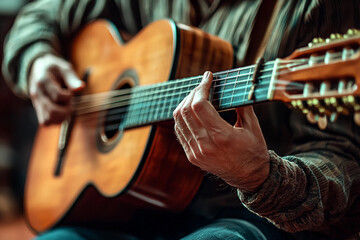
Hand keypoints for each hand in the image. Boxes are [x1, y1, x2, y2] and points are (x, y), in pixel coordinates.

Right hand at [29, 54, 84, 124]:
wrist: (39, 69)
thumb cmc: (55, 69)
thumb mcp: (64, 68)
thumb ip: (72, 78)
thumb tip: (81, 88)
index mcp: (42, 81)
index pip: (58, 96)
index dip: (68, 97)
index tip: (70, 92)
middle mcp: (36, 93)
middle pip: (52, 111)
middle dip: (66, 110)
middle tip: (70, 102)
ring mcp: (36, 103)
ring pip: (48, 119)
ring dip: (62, 116)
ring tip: (65, 107)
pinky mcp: (38, 110)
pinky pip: (46, 122)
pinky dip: (57, 120)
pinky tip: (62, 111)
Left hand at [173, 71, 269, 191]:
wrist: (249, 177)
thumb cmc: (253, 150)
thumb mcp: (252, 126)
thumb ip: (241, 104)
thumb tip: (231, 84)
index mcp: (222, 137)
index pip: (200, 106)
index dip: (201, 87)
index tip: (208, 77)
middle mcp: (205, 146)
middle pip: (186, 110)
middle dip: (193, 92)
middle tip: (203, 85)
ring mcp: (196, 152)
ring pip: (179, 120)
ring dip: (186, 103)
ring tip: (197, 95)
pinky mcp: (192, 156)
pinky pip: (180, 131)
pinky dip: (183, 117)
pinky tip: (193, 110)